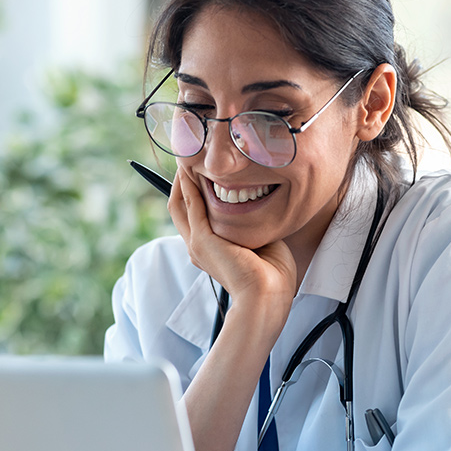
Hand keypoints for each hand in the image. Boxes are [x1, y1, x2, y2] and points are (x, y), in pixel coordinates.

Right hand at [168, 166, 296, 314]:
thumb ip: (253, 224)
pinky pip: (191, 203)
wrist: (268, 297)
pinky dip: (190, 183)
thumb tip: (262, 204)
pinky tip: (194, 167)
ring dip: (183, 177)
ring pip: (180, 202)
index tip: (202, 169)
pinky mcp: (202, 240)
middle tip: (191, 155)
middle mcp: (198, 247)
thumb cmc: (272, 277)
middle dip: (182, 179)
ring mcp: (197, 244)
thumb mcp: (261, 242)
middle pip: (178, 205)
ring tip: (190, 154)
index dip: (193, 191)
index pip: (193, 214)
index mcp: (210, 250)